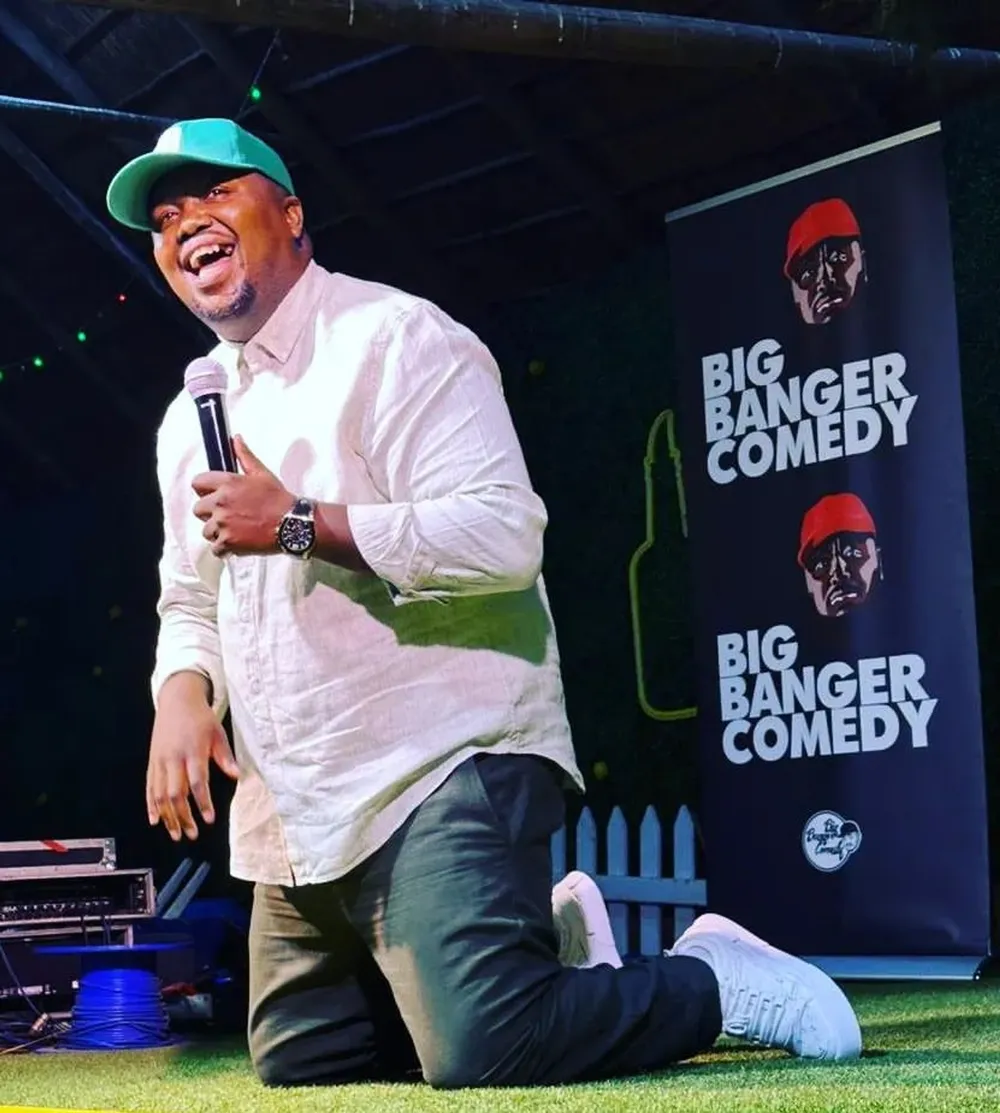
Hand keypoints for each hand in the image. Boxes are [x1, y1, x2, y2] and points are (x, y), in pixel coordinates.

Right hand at [146, 672, 239, 840]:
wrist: (176, 700)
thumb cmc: (200, 718)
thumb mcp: (217, 733)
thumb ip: (225, 756)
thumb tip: (237, 775)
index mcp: (192, 751)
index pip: (197, 782)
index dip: (202, 802)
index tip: (209, 818)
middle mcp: (173, 758)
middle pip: (176, 793)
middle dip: (184, 816)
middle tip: (193, 834)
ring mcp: (160, 761)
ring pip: (160, 794)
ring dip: (168, 817)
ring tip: (176, 834)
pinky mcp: (152, 762)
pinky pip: (150, 787)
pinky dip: (151, 805)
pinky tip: (155, 820)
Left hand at [192, 436, 294, 556]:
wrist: (292, 523)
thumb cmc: (278, 498)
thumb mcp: (262, 473)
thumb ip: (245, 456)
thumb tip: (235, 438)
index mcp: (227, 483)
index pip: (197, 483)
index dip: (204, 490)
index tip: (214, 496)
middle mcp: (220, 502)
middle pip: (198, 509)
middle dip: (210, 514)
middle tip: (227, 516)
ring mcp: (223, 524)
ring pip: (206, 530)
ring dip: (217, 533)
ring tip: (235, 532)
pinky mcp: (228, 542)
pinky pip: (216, 548)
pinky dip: (225, 549)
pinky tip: (237, 544)